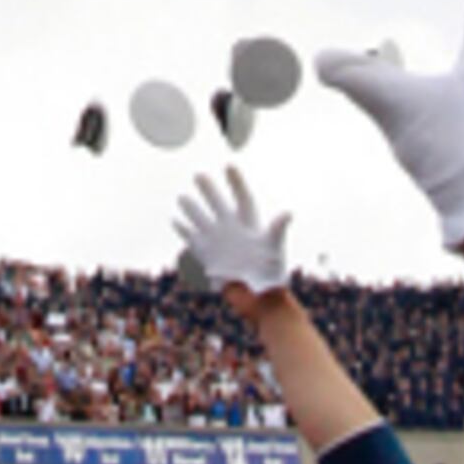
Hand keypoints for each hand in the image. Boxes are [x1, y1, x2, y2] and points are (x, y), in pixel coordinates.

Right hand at [173, 166, 292, 302]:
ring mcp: (219, 241)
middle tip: (199, 175)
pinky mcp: (208, 255)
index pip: (242, 198)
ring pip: (202, 219)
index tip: (229, 166)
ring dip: (192, 208)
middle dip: (209, 190)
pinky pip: (193, 239)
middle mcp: (233, 229)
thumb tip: (288, 213)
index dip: (235, 182)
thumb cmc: (272, 274)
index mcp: (250, 224)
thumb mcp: (276, 248)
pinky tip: (175, 220)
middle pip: (218, 204)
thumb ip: (278, 229)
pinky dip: (183, 230)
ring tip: (182, 197)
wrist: (259, 298)